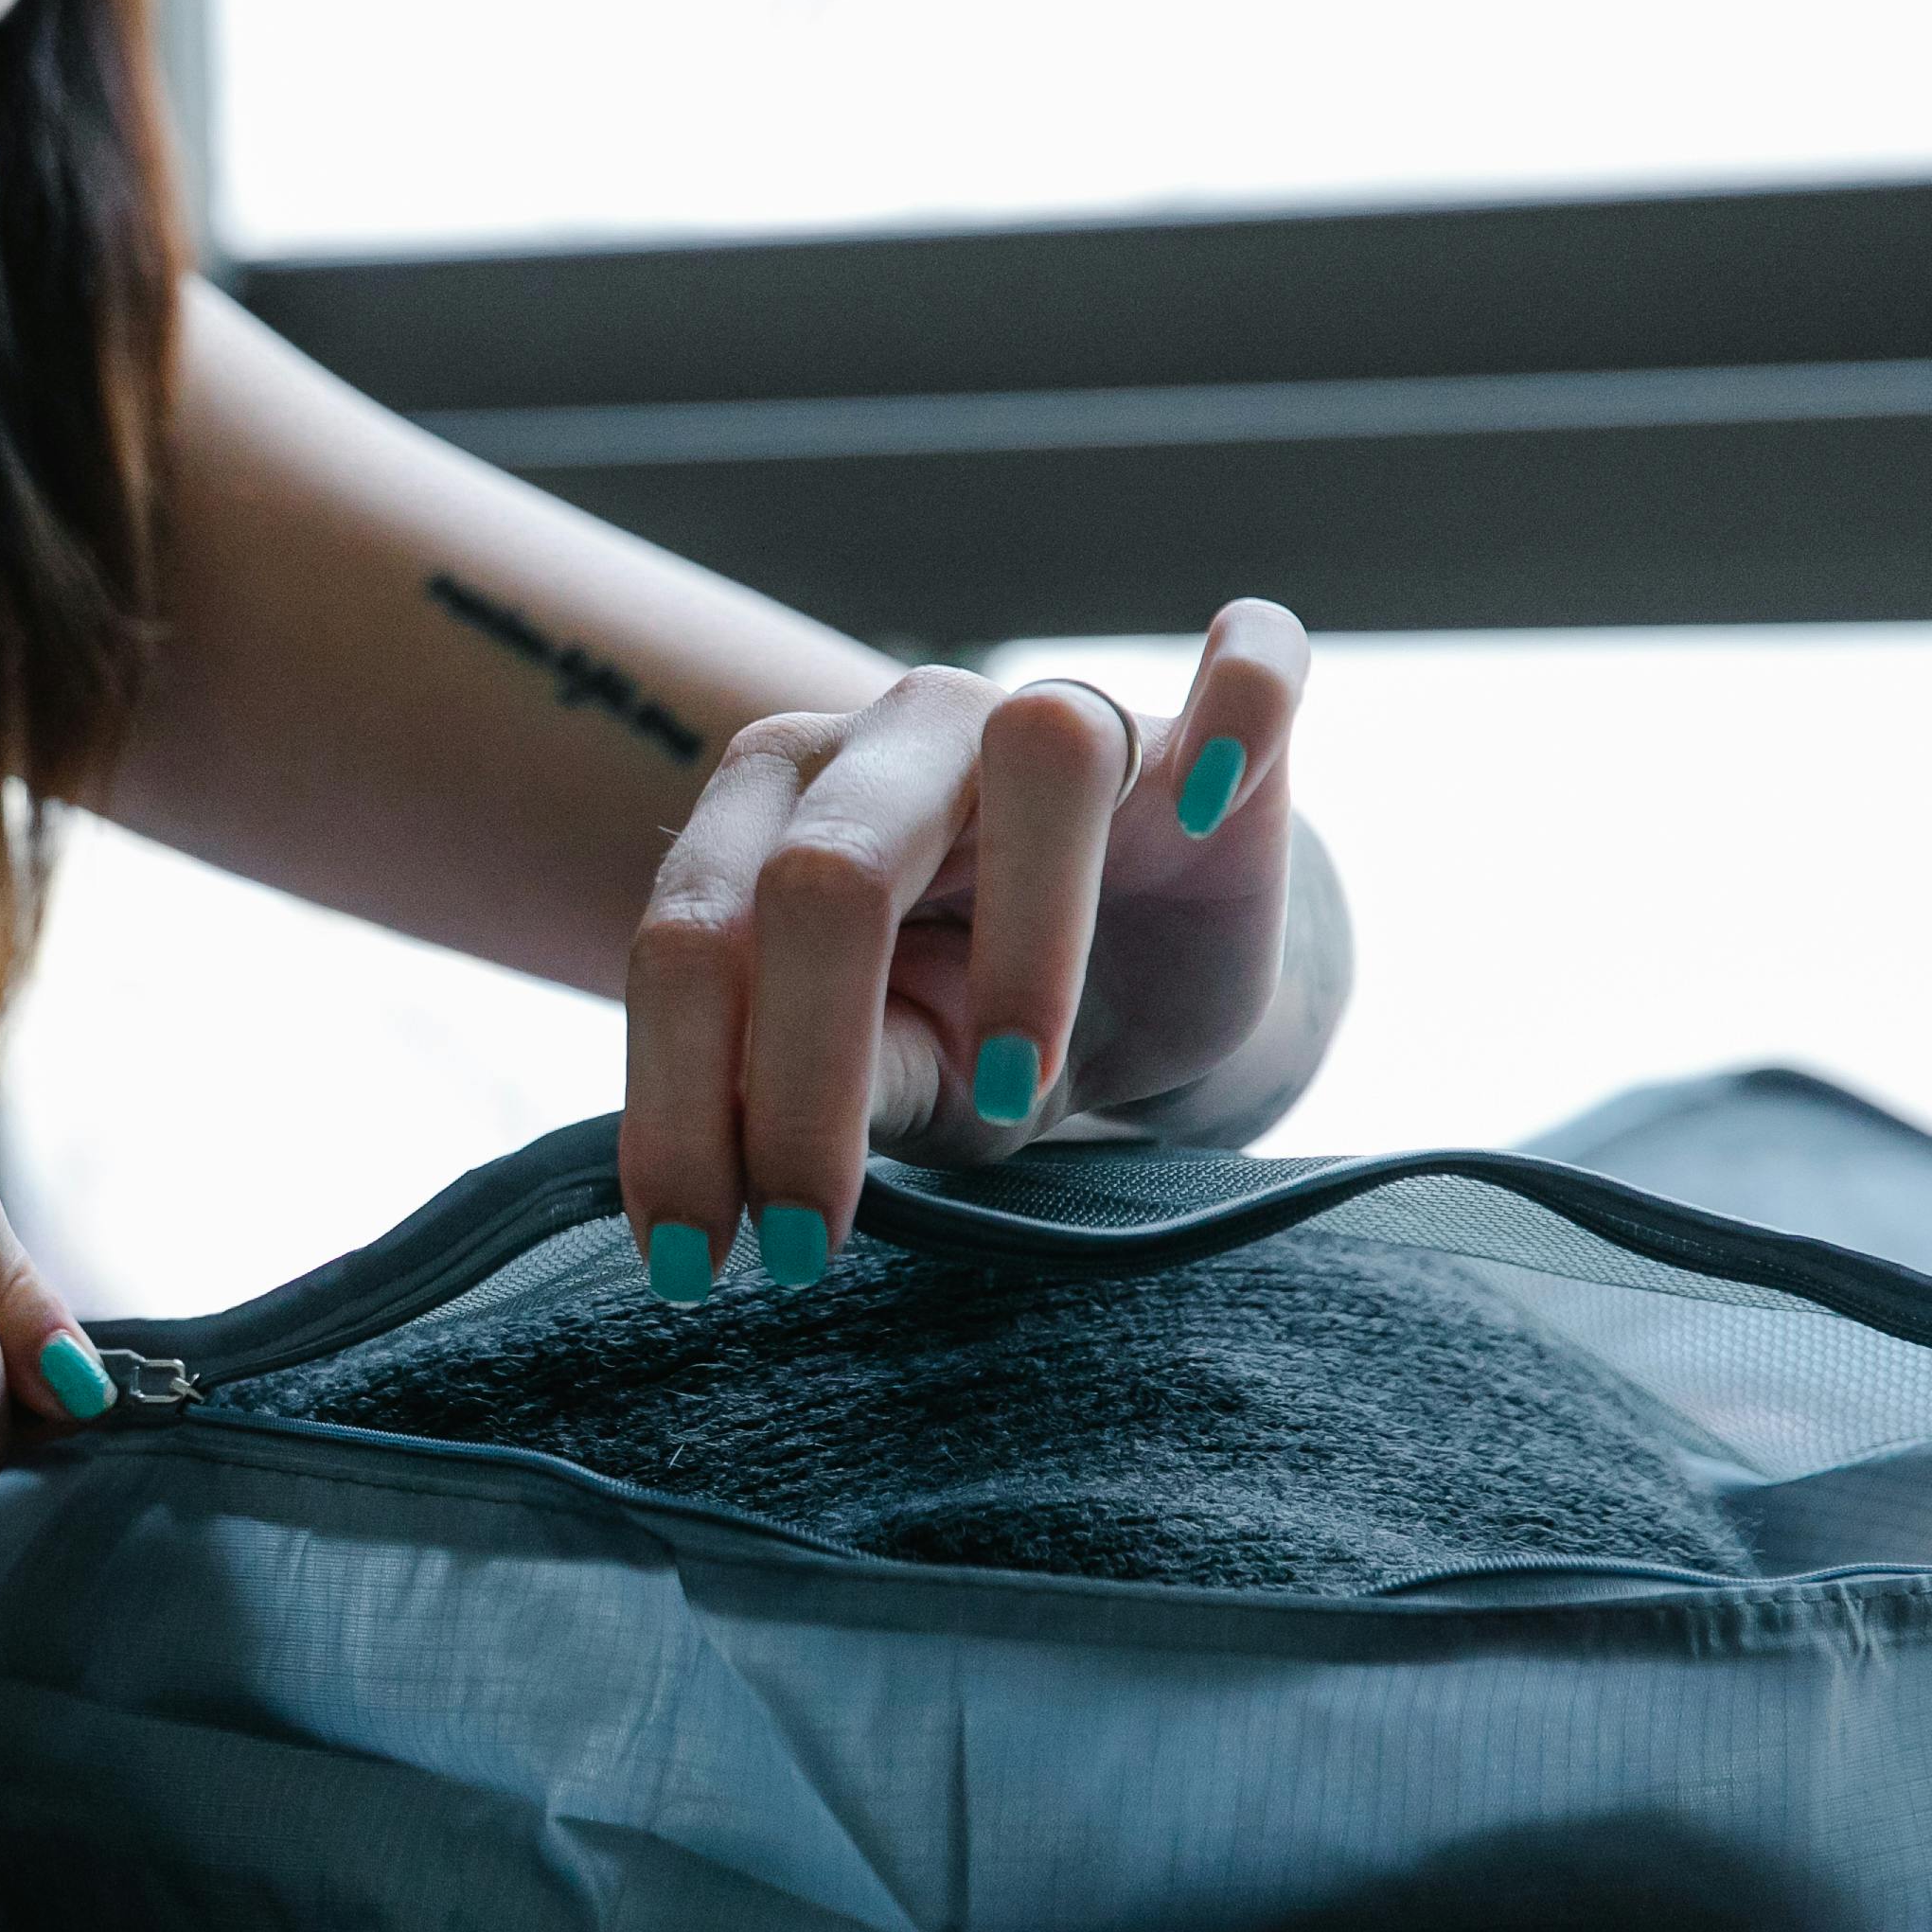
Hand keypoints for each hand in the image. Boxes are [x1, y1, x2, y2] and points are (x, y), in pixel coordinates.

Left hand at [618, 600, 1313, 1291]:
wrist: (1140, 988)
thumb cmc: (978, 1029)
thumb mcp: (895, 1079)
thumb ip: (829, 1089)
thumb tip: (740, 1162)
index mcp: (773, 807)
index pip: (694, 936)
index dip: (678, 1104)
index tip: (685, 1265)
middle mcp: (897, 736)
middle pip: (827, 867)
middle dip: (801, 1071)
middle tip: (804, 1245)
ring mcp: (1058, 711)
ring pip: (1036, 752)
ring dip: (1028, 934)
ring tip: (1013, 1091)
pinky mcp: (1213, 730)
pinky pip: (1253, 666)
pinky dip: (1243, 705)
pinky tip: (1214, 799)